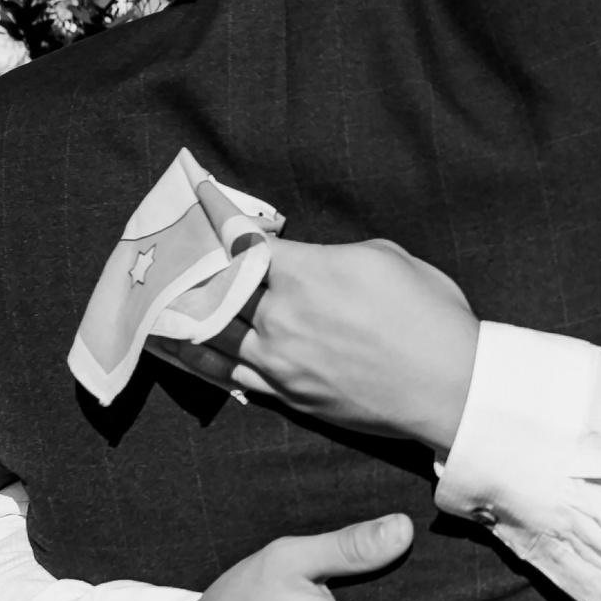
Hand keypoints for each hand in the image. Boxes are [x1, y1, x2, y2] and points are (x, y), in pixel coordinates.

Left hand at [151, 237, 479, 452]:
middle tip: (160, 253)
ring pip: (213, 333)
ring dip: (177, 314)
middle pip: (218, 288)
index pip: (244, 243)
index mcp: (307, 272)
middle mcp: (283, 317)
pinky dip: (196, 356)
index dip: (217, 223)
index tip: (196, 206)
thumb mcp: (387, 257)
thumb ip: (333, 255)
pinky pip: (228, 374)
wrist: (452, 388)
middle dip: (189, 268)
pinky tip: (175, 346)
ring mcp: (282, 360)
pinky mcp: (288, 394)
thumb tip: (306, 259)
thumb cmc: (431, 315)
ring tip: (149, 299)